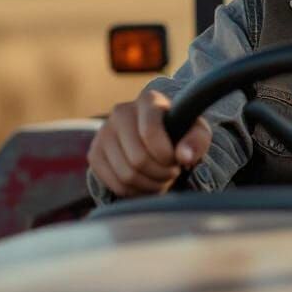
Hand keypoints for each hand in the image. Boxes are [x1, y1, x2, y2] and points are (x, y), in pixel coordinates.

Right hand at [87, 89, 211, 197]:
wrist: (156, 137)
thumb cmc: (179, 132)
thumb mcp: (196, 132)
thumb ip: (196, 141)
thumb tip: (184, 156)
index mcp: (147, 100)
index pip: (150, 132)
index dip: (166, 155)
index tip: (176, 160)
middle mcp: (120, 111)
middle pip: (138, 159)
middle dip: (160, 173)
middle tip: (171, 172)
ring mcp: (103, 132)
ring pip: (125, 174)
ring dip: (149, 185)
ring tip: (160, 178)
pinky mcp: (94, 153)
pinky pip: (113, 183)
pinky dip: (133, 191)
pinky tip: (145, 182)